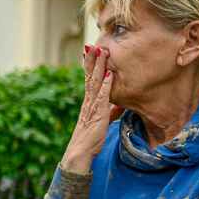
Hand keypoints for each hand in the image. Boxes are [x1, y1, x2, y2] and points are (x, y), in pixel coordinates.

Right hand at [62, 46, 120, 172]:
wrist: (79, 154)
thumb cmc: (90, 140)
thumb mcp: (102, 123)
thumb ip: (109, 111)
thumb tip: (119, 105)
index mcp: (88, 103)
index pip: (88, 80)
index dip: (90, 66)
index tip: (91, 51)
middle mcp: (88, 102)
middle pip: (89, 77)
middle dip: (92, 60)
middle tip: (94, 44)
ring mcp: (91, 107)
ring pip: (94, 82)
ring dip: (98, 67)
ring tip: (101, 52)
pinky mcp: (97, 115)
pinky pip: (101, 97)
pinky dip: (105, 85)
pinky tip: (108, 75)